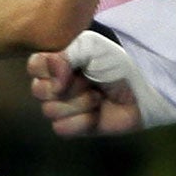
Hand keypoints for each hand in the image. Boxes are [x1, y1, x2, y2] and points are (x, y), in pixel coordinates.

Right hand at [27, 48, 144, 136]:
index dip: (50, 69)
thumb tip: (53, 82)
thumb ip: (63, 55)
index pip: (34, 66)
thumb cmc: (117, 64)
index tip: (74, 66)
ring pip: (50, 110)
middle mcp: (57, 84)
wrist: (141, 91)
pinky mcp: (73, 127)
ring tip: (98, 96)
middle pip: (39, 91)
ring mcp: (64, 106)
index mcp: (57, 62)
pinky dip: (82, 121)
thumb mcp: (90, 47)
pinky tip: (97, 114)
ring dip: (80, 103)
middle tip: (91, 81)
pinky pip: (61, 128)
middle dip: (70, 87)